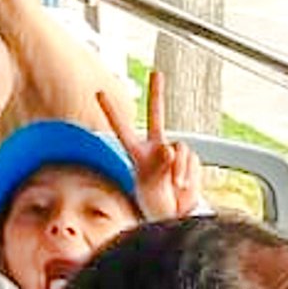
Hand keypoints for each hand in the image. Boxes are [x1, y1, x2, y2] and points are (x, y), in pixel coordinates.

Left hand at [99, 70, 204, 219]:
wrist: (176, 216)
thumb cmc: (155, 204)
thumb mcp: (151, 187)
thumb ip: (159, 167)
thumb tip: (169, 147)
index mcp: (136, 153)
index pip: (120, 128)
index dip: (110, 111)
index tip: (98, 91)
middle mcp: (154, 147)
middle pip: (156, 115)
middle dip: (156, 93)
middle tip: (156, 72)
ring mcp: (173, 152)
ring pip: (179, 149)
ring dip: (178, 171)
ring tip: (172, 187)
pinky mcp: (189, 159)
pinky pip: (191, 160)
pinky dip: (188, 174)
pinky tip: (182, 185)